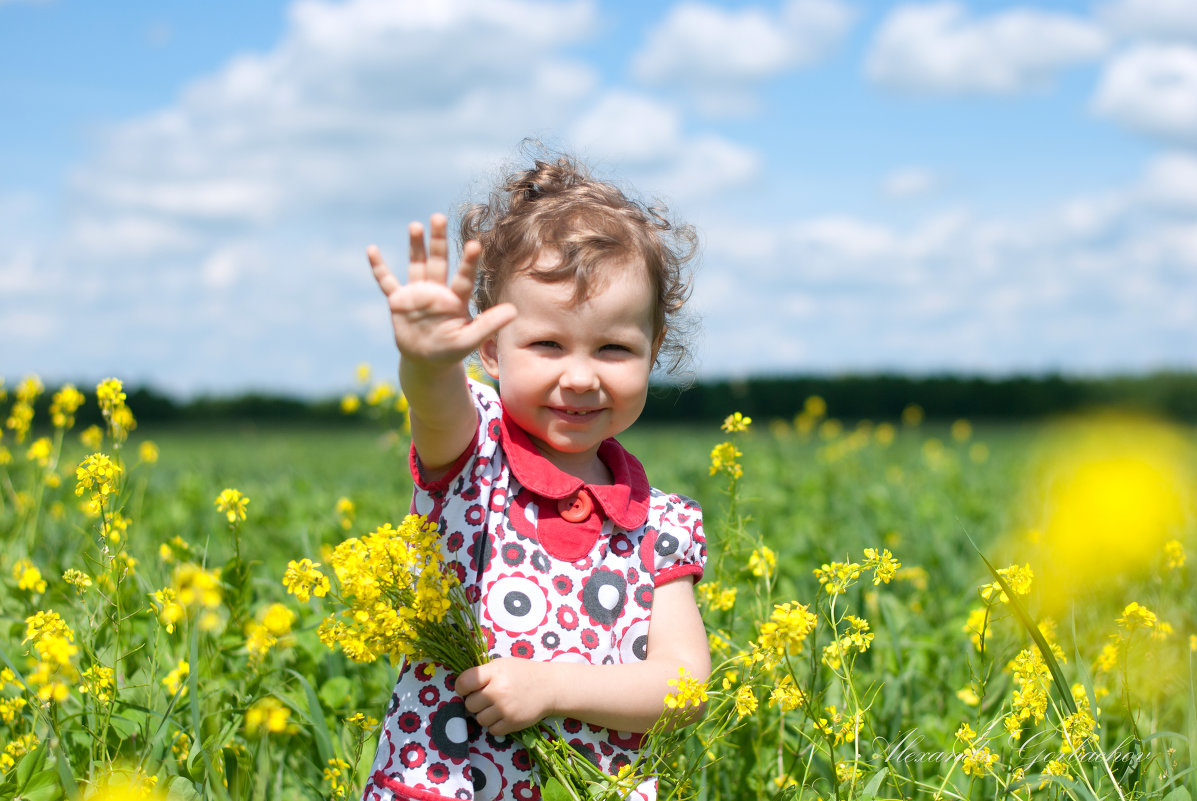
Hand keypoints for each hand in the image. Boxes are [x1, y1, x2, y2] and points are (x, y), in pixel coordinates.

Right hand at [368, 214, 515, 364]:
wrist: (426, 360)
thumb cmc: (451, 350)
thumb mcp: (470, 339)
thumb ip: (489, 324)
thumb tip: (514, 311)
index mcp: (455, 299)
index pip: (464, 277)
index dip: (468, 262)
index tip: (475, 244)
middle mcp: (437, 291)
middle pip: (438, 261)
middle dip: (438, 240)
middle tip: (439, 217)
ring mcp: (417, 293)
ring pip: (416, 265)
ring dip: (415, 246)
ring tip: (415, 225)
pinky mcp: (399, 301)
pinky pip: (386, 281)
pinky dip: (379, 268)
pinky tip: (372, 250)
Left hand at [456, 658, 555, 735]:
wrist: (549, 687)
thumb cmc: (522, 673)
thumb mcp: (503, 665)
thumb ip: (483, 674)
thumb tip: (460, 687)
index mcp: (494, 672)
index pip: (463, 683)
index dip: (462, 687)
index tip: (468, 688)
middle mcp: (498, 691)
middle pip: (469, 704)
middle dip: (476, 702)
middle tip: (487, 698)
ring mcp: (505, 709)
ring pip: (479, 719)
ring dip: (485, 715)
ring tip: (498, 706)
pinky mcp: (512, 723)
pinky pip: (492, 730)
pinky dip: (495, 725)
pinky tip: (504, 715)